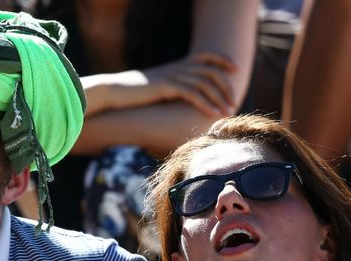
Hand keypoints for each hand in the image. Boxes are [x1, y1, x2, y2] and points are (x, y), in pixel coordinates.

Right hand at [83, 52, 237, 116]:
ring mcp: (171, 76)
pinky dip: (205, 104)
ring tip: (228, 111)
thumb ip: (171, 87)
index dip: (222, 60)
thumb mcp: (156, 86)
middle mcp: (176, 68)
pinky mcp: (165, 87)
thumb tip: (182, 97)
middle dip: (226, 85)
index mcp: (176, 66)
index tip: (235, 69)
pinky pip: (191, 94)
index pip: (205, 56)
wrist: (114, 91)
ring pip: (204, 83)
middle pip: (210, 71)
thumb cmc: (134, 93)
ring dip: (219, 98)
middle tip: (235, 100)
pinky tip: (213, 114)